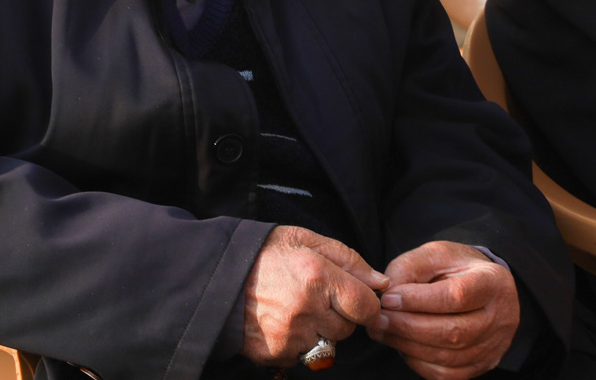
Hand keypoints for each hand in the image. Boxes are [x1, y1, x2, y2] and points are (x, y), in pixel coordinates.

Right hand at [241, 226, 388, 365]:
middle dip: (339, 314)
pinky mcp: (275, 353)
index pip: (366, 306)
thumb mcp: (304, 239)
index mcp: (317, 277)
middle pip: (348, 328)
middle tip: (315, 296)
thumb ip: (347, 258)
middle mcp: (306, 310)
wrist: (215, 274)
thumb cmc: (262, 252)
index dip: (365, 302)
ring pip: (327, 344)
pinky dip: (297, 343)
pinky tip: (280, 321)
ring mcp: (290, 335)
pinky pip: (302, 355)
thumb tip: (380, 282)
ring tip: (295, 308)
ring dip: (319, 330)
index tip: (355, 298)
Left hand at [366, 241, 517, 379]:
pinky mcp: (481, 365)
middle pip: (453, 332)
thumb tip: (387, 295)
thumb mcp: (433, 254)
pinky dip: (418, 362)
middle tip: (378, 318)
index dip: (418, 300)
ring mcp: (494, 345)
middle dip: (407, 327)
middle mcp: (500, 317)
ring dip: (407, 345)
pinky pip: (447, 374)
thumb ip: (408, 269)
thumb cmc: (454, 268)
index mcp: (492, 281)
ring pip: (448, 357)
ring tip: (382, 330)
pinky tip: (401, 344)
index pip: (456, 296)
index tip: (387, 298)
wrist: (480, 286)